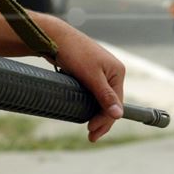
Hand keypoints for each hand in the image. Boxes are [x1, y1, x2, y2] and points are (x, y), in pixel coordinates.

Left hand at [50, 25, 125, 141]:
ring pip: (101, 98)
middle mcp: (112, 72)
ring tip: (89, 128)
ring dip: (96, 113)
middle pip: (110, 102)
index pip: (116, 103)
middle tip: (91, 136)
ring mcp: (100, 72)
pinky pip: (93, 92)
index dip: (105, 120)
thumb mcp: (91, 76)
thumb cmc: (74, 53)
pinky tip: (84, 111)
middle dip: (102, 120)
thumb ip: (105, 96)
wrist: (54, 37)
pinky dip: (90, 103)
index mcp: (117, 71)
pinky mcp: (89, 72)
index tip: (92, 131)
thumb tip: (119, 115)